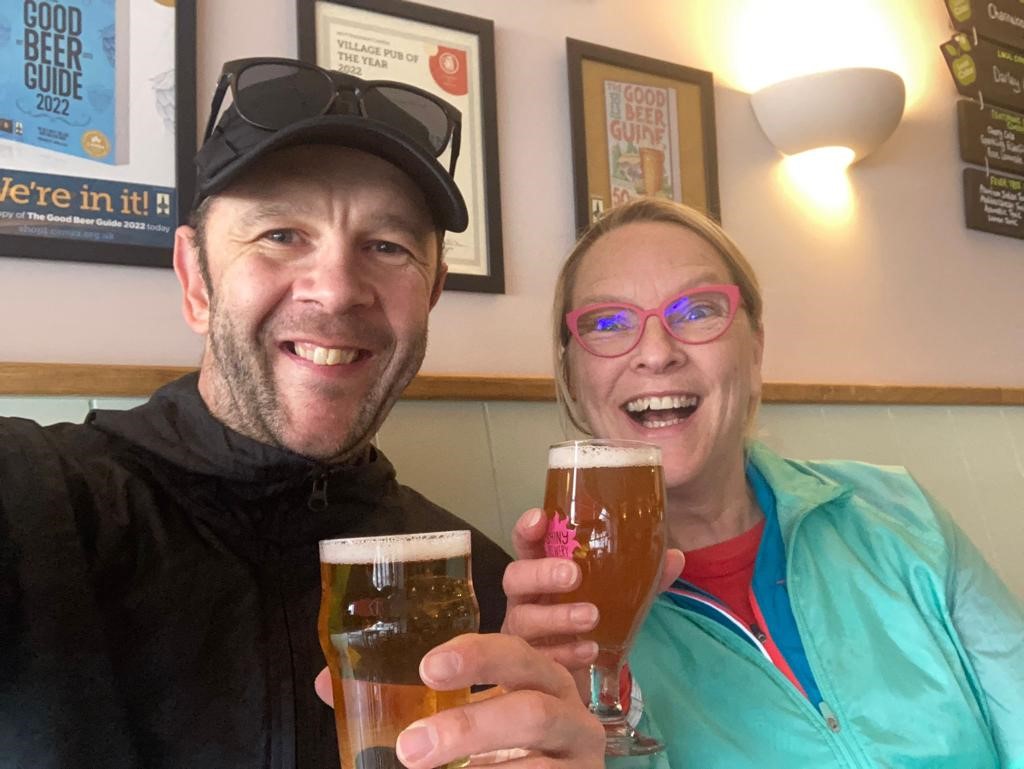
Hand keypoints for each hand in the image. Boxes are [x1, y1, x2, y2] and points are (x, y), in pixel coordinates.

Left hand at [313, 634, 605, 767]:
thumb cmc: (503, 747)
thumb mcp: (464, 714)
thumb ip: (407, 696)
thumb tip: (328, 683)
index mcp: (529, 662)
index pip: (524, 614)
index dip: (485, 634)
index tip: (430, 665)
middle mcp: (561, 690)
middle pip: (527, 665)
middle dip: (475, 675)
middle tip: (418, 719)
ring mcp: (579, 736)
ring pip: (534, 718)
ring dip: (474, 738)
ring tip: (418, 758)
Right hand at [501, 508, 684, 670]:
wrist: (587, 669)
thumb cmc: (594, 614)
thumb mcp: (618, 591)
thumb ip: (644, 574)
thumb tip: (675, 557)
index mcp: (541, 570)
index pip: (525, 543)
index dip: (527, 530)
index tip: (540, 519)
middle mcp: (525, 597)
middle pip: (515, 577)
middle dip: (541, 573)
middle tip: (573, 574)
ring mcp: (523, 632)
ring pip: (523, 620)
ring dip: (557, 616)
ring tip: (591, 616)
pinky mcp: (531, 664)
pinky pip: (541, 657)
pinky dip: (566, 653)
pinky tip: (589, 649)